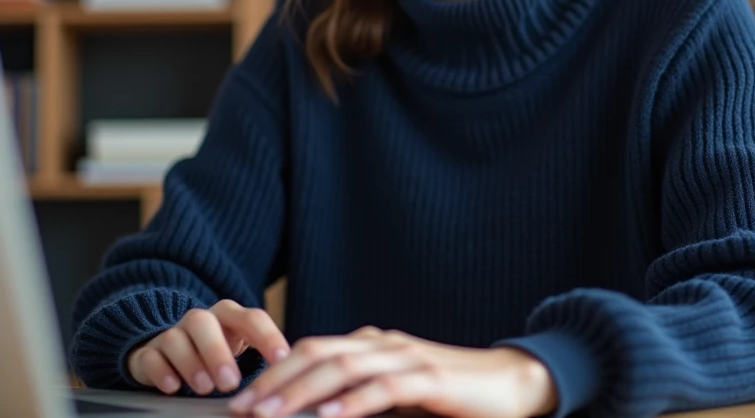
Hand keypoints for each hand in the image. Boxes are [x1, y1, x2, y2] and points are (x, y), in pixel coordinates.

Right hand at [127, 300, 289, 395]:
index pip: (251, 318)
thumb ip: (263, 359)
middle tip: (231, 382)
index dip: (268, 336)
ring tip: (206, 388)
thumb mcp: (240, 349)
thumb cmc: (218, 352)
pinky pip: (151, 356)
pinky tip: (173, 387)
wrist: (170, 351)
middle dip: (218, 351)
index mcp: (230, 317)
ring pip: (176, 337)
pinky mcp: (149, 352)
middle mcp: (200, 320)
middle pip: (205, 322)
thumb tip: (290, 380)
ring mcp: (172, 334)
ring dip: (192, 363)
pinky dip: (161, 371)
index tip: (282, 359)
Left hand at [226, 326, 557, 417]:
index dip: (274, 372)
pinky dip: (353, 402)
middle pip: (317, 353)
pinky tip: (329, 417)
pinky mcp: (431, 378)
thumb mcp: (398, 396)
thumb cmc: (452, 396)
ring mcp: (407, 357)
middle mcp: (384, 344)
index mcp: (372, 345)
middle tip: (242, 408)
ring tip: (270, 414)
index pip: (312, 350)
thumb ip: (361, 399)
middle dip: (275, 381)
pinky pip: (384, 388)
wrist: (512, 384)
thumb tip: (317, 415)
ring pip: (343, 367)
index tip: (243, 400)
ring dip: (301, 392)